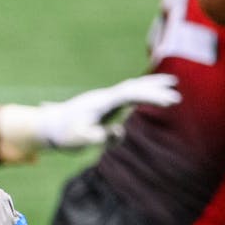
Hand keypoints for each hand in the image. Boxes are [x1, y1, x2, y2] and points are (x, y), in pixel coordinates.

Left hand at [0, 73, 180, 158]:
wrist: (47, 126)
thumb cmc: (63, 134)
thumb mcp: (80, 140)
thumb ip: (101, 137)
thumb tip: (119, 132)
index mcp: (101, 103)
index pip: (130, 95)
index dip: (151, 96)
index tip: (169, 100)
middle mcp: (105, 97)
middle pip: (134, 87)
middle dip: (155, 89)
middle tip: (176, 91)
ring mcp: (105, 100)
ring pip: (131, 88)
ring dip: (151, 86)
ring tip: (172, 83)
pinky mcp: (104, 105)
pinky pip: (127, 96)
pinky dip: (142, 92)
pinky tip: (152, 93)